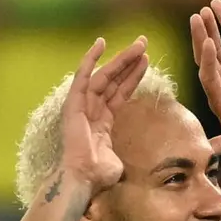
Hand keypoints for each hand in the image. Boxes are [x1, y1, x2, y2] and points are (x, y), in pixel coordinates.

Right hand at [59, 36, 148, 191]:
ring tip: (138, 44)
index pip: (121, 92)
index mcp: (102, 120)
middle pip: (114, 79)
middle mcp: (92, 109)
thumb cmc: (99, 174)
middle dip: (129, 62)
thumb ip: (125, 151)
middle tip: (144, 44)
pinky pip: (83, 77)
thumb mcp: (119, 159)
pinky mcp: (74, 103)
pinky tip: (101, 43)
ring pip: (105, 75)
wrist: (84, 178)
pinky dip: (90, 59)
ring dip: (121, 58)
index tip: (146, 62)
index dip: (133, 77)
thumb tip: (138, 160)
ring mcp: (83, 105)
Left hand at [190, 0, 220, 154]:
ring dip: (210, 28)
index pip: (208, 76)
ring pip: (218, 44)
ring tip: (204, 10)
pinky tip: (218, 7)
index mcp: (218, 100)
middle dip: (200, 38)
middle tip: (195, 19)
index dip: (206, 60)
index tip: (206, 43)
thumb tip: (207, 153)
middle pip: (206, 57)